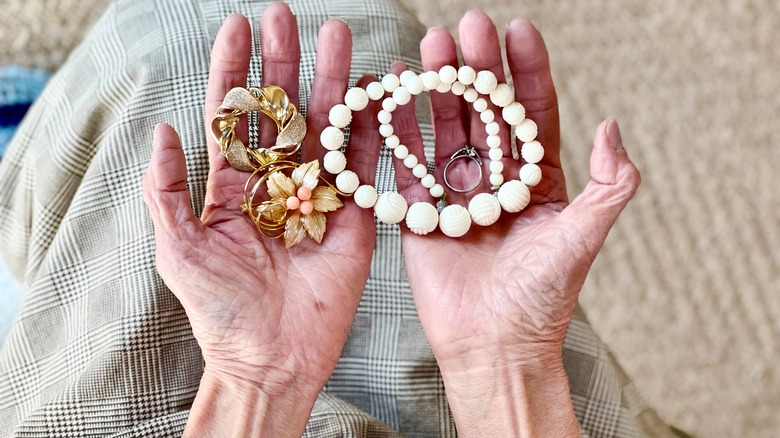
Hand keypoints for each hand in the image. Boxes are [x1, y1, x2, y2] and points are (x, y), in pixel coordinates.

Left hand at [142, 5, 381, 435]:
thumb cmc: (220, 309)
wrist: (272, 356)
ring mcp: (317, 196)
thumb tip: (162, 129)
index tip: (237, 27)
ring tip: (336, 36)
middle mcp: (277, 184)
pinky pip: (360, 164)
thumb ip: (167, 190)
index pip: (234, 117)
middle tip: (285, 16)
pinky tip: (370, 89)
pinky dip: (365, 127)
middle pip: (282, 111)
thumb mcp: (178, 249)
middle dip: (283, 63)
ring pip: (324, 127)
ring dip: (330, 81)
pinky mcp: (352, 216)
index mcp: (233, 188)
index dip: (234, 72)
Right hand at [391, 11, 639, 435]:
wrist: (493, 345)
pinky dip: (398, 128)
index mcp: (536, 181)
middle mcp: (495, 181)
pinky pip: (406, 163)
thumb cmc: (541, 296)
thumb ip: (608, 185)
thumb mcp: (583, 237)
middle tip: (466, 26)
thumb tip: (612, 125)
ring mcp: (455, 195)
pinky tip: (392, 92)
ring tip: (429, 46)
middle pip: (485, 111)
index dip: (527, 71)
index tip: (518, 30)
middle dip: (476, 67)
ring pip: (445, 128)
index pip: (532, 113)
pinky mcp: (421, 213)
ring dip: (437, 86)